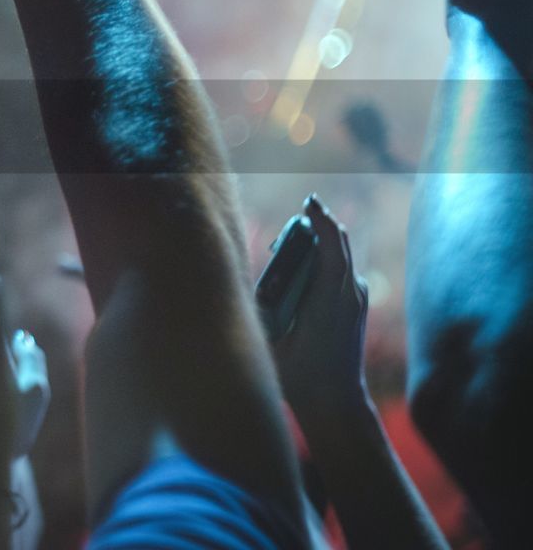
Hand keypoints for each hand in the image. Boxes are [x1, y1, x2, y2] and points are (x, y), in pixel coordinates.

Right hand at [273, 195, 369, 425]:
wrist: (335, 402)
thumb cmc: (299, 372)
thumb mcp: (272, 335)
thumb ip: (262, 302)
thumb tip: (246, 277)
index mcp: (331, 295)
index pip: (331, 243)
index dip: (319, 218)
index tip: (308, 201)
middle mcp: (350, 292)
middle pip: (338, 242)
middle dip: (316, 227)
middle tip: (293, 223)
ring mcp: (357, 299)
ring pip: (340, 256)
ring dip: (319, 244)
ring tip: (292, 248)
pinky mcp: (356, 306)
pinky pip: (340, 272)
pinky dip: (323, 262)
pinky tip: (302, 274)